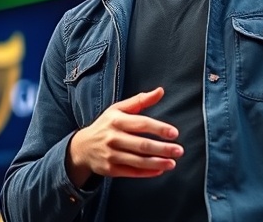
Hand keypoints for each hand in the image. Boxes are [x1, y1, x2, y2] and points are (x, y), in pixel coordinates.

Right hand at [66, 87, 182, 187]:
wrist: (82, 147)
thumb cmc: (106, 125)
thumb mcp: (119, 109)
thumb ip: (140, 100)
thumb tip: (161, 91)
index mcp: (117, 120)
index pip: (141, 124)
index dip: (159, 128)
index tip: (174, 133)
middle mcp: (113, 137)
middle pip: (141, 144)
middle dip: (162, 148)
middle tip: (179, 151)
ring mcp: (110, 155)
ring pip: (137, 161)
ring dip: (157, 163)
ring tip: (173, 163)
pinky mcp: (109, 169)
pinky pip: (131, 172)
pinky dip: (146, 172)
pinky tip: (160, 170)